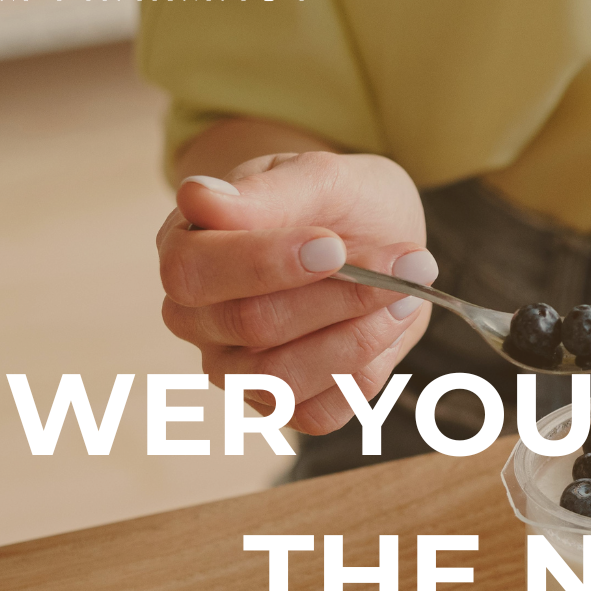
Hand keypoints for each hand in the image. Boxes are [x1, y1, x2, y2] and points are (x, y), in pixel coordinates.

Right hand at [157, 150, 434, 434]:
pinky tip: (387, 327)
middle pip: (249, 324)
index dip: (264, 263)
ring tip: (404, 294)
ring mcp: (233, 368)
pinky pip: (317, 413)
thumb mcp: (319, 177)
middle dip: (338, 296)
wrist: (377, 235)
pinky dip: (364, 372)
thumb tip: (198, 198)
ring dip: (357, 338)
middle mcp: (196, 316)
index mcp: (186, 247)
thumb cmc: (337, 203)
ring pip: (280, 380)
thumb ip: (268, 193)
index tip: (333, 245)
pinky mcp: (281, 404)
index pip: (195, 270)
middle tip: (404, 262)